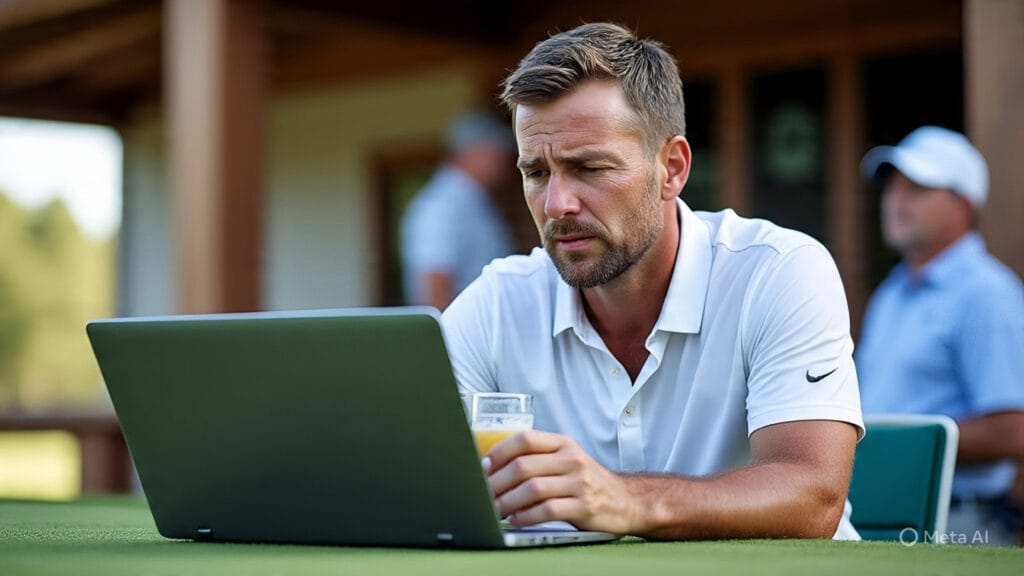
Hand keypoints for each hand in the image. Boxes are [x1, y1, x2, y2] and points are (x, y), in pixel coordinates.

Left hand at [483, 430, 639, 533]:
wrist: (625, 501)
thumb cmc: (585, 481)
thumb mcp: (566, 459)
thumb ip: (537, 458)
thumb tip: (492, 466)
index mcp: (563, 443)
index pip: (525, 439)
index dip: (500, 451)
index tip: (483, 466)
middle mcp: (571, 459)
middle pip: (524, 466)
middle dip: (497, 482)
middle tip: (483, 494)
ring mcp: (579, 483)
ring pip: (533, 489)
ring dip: (508, 501)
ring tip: (495, 509)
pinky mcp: (584, 507)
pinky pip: (547, 511)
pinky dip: (526, 516)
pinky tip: (516, 520)